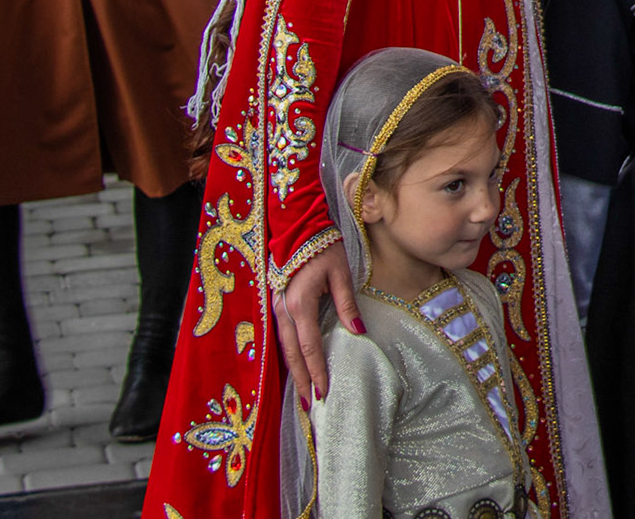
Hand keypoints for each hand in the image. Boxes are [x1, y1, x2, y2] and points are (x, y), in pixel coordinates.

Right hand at [272, 241, 363, 405]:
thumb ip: (347, 304)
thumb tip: (358, 333)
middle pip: (292, 354)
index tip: (324, 393)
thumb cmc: (324, 247)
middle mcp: (284, 310)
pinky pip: (283, 336)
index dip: (316, 371)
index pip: (310, 347)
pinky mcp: (277, 303)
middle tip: (311, 407)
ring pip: (284, 347)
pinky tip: (297, 366)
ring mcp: (276, 307)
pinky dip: (290, 355)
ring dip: (294, 371)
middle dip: (301, 381)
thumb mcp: (341, 273)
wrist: (298, 227)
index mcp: (300, 303)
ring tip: (303, 394)